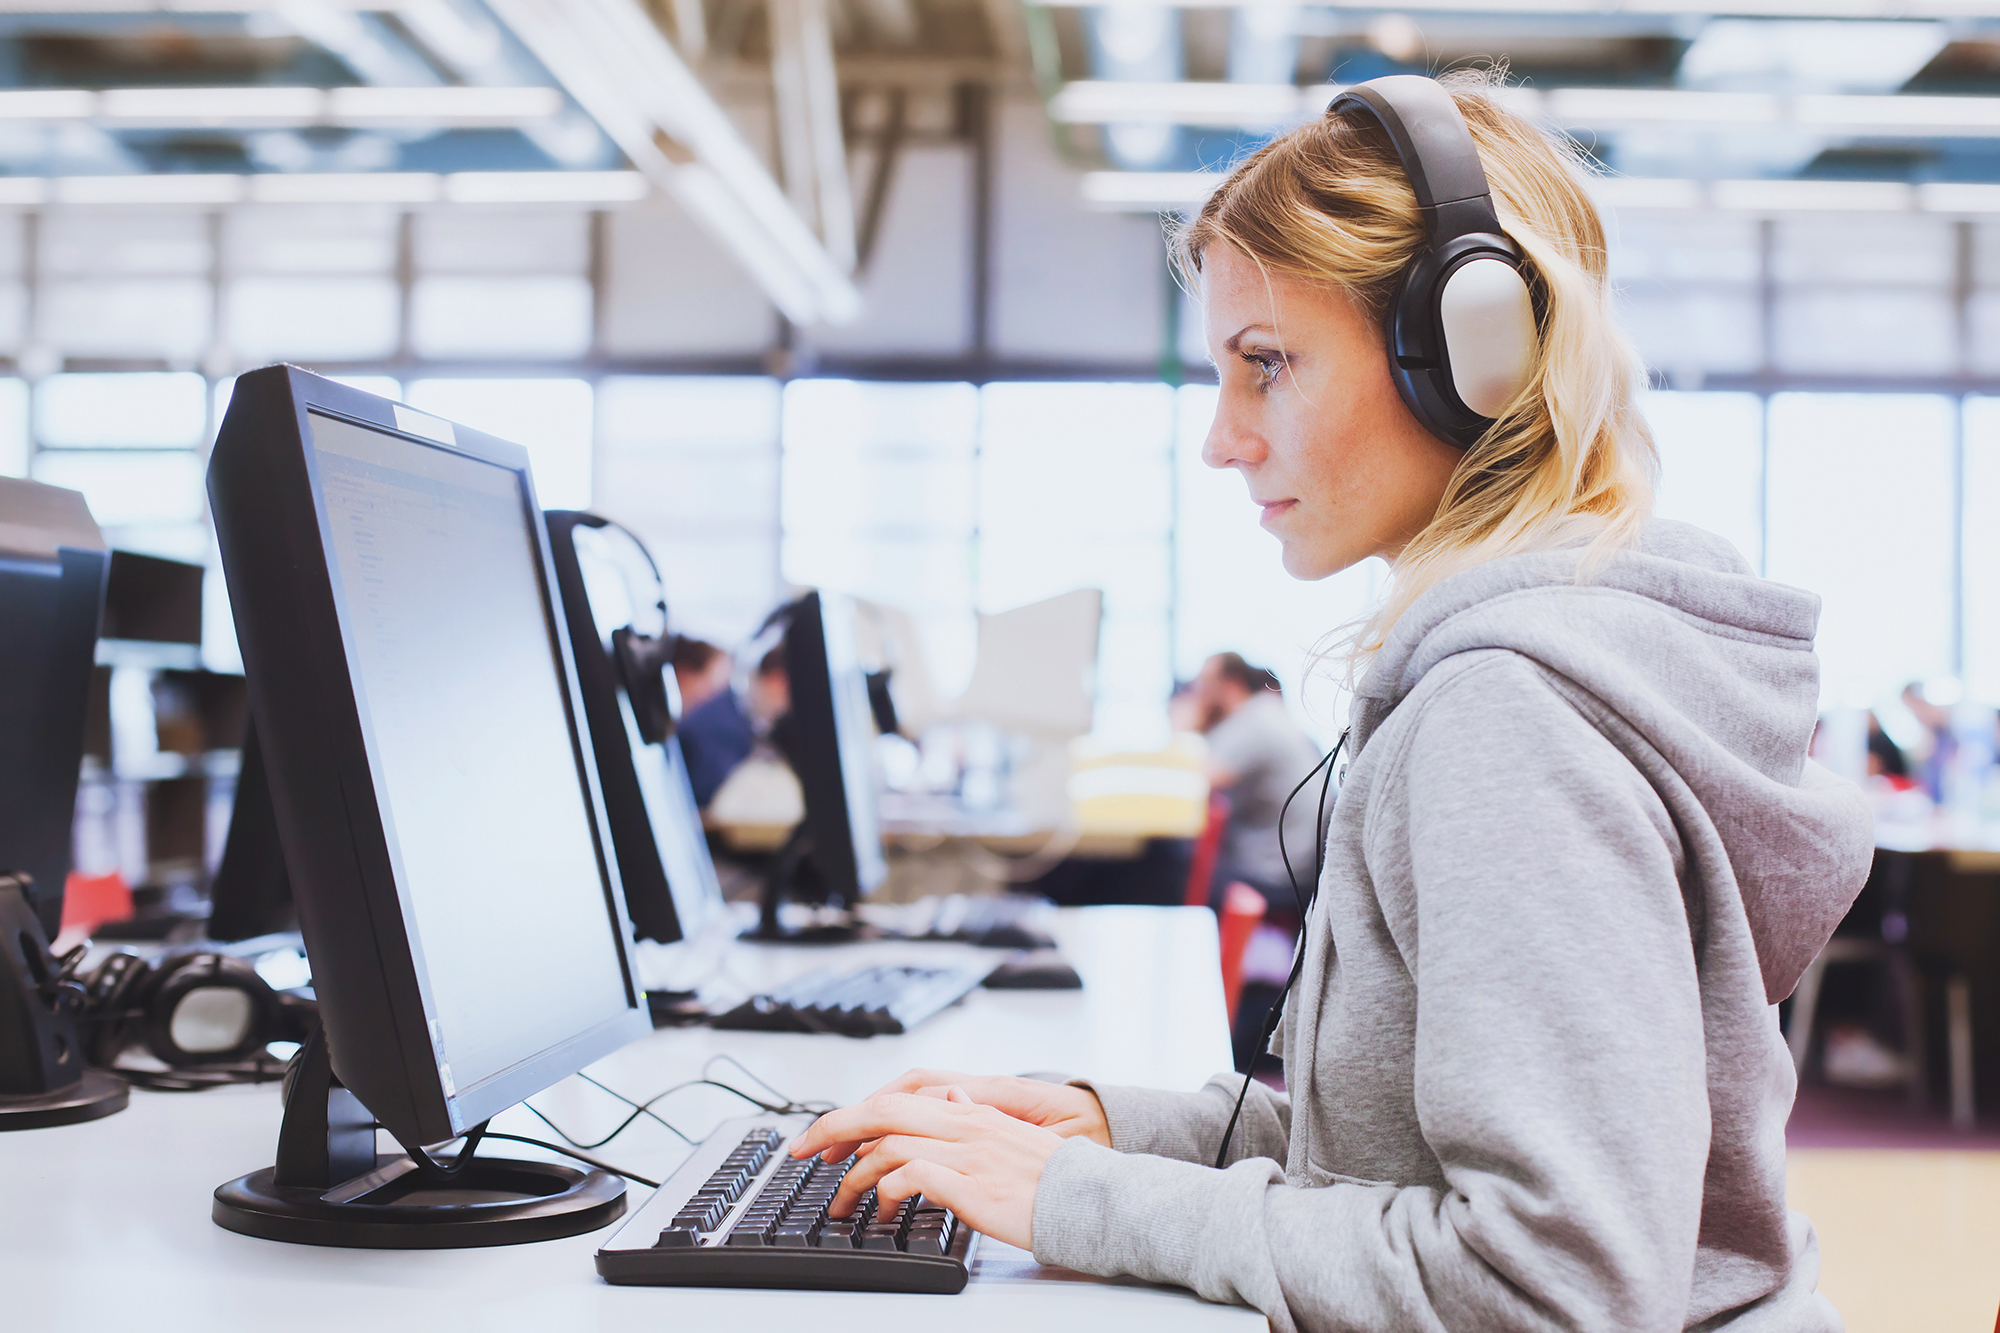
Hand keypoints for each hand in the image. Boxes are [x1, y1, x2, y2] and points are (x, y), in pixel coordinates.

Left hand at [789, 1087, 1066, 1250]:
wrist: (1093, 1198)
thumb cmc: (1055, 1175)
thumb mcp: (1015, 1133)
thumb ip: (980, 1113)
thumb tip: (956, 1096)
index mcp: (973, 1110)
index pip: (899, 1099)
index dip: (855, 1114)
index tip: (825, 1138)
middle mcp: (966, 1123)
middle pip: (882, 1111)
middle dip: (833, 1129)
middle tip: (803, 1153)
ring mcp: (968, 1153)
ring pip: (889, 1144)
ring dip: (854, 1175)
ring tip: (841, 1204)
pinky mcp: (971, 1185)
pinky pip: (911, 1177)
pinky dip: (886, 1191)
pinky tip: (881, 1212)